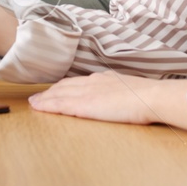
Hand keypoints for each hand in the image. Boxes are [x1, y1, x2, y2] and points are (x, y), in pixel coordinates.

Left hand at [27, 72, 186, 129]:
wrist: (152, 97)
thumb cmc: (149, 97)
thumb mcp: (132, 91)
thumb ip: (122, 94)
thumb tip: (122, 99)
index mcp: (105, 79)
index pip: (79, 82)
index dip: (65, 87)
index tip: (56, 91)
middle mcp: (93, 82)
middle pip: (65, 86)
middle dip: (51, 91)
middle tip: (38, 97)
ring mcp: (87, 92)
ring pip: (59, 93)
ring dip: (45, 97)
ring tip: (34, 102)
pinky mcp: (84, 104)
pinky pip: (60, 104)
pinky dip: (47, 104)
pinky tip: (38, 107)